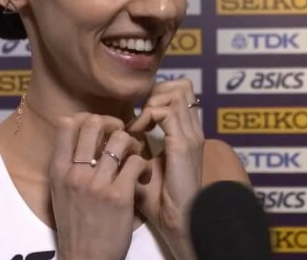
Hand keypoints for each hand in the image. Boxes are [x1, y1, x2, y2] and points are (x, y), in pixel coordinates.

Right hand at [49, 114, 150, 259]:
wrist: (85, 258)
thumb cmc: (76, 226)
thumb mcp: (60, 193)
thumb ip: (67, 166)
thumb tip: (80, 137)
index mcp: (58, 171)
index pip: (66, 124)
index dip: (87, 118)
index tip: (100, 128)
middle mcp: (74, 174)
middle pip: (93, 124)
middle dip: (112, 124)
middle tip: (122, 136)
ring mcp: (96, 185)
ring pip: (119, 139)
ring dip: (132, 143)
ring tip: (134, 156)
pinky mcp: (119, 196)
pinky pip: (136, 162)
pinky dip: (144, 165)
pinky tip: (143, 176)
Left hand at [127, 79, 203, 255]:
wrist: (179, 219)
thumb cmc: (161, 199)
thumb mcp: (147, 167)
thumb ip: (137, 149)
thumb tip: (114, 139)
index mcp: (188, 133)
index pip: (181, 93)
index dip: (158, 94)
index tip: (139, 113)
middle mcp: (193, 129)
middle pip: (182, 85)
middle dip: (156, 91)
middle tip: (139, 113)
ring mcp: (190, 135)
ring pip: (176, 92)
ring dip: (152, 101)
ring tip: (138, 122)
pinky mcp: (183, 144)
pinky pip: (165, 111)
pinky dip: (148, 115)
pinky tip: (138, 131)